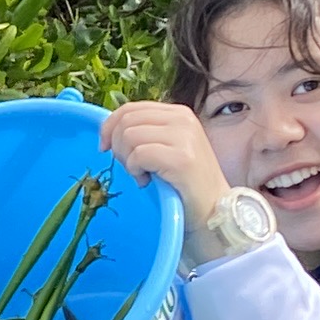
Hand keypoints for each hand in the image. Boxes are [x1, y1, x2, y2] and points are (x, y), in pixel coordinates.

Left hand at [99, 99, 233, 225]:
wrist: (215, 211)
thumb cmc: (187, 184)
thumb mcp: (167, 148)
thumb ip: (146, 132)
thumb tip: (109, 131)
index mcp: (178, 113)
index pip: (131, 108)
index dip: (110, 127)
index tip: (105, 147)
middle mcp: (183, 119)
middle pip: (126, 120)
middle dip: (117, 145)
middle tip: (129, 167)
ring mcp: (184, 137)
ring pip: (129, 135)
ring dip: (127, 160)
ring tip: (142, 175)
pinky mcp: (181, 158)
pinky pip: (139, 154)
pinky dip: (135, 170)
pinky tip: (146, 181)